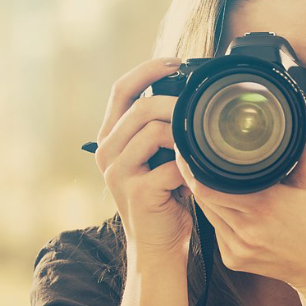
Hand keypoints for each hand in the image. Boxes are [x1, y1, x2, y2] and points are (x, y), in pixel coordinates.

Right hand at [95, 57, 192, 259]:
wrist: (158, 244)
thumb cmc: (163, 196)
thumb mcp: (156, 155)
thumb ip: (161, 128)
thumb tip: (188, 94)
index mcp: (110, 137)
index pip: (121, 89)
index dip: (147, 69)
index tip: (176, 61)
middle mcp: (107, 152)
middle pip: (141, 108)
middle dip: (175, 103)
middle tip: (199, 109)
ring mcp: (118, 173)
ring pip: (154, 131)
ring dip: (184, 134)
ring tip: (198, 146)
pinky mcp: (137, 192)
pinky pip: (170, 164)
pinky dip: (190, 165)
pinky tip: (197, 172)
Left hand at [175, 104, 305, 291]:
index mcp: (262, 208)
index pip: (208, 186)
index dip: (193, 168)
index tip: (189, 149)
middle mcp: (245, 232)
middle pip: (202, 197)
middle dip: (197, 177)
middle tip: (194, 156)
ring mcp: (236, 250)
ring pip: (206, 213)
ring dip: (205, 194)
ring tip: (207, 175)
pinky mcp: (233, 260)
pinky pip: (215, 229)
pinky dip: (216, 213)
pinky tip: (226, 202)